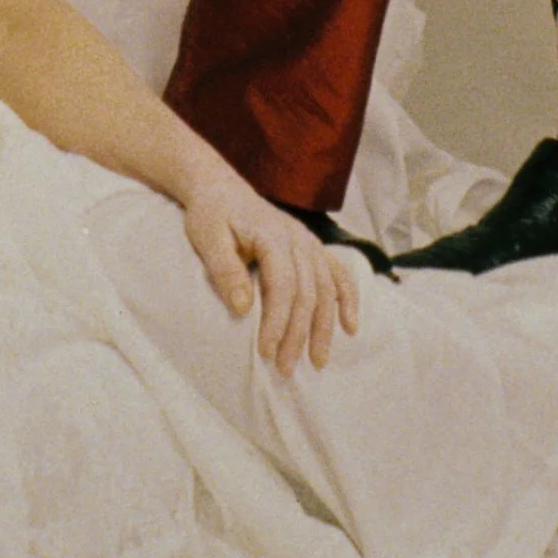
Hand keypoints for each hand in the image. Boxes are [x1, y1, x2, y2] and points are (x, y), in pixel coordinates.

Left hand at [179, 162, 360, 375]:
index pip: (283, 285)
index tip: (267, 352)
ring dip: (324, 327)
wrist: (219, 188)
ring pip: (326, 288)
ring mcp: (308, 242)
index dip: (278, 321)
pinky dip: (348, 299)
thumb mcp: (208, 239)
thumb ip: (226, 271)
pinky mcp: (312, 247)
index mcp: (272, 234)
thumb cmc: (211, 215)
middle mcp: (298, 238)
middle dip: (298, 334)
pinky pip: (338, 274)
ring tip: (317, 361)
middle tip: (285, 369)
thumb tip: (243, 310)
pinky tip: (350, 327)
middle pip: (307, 292)